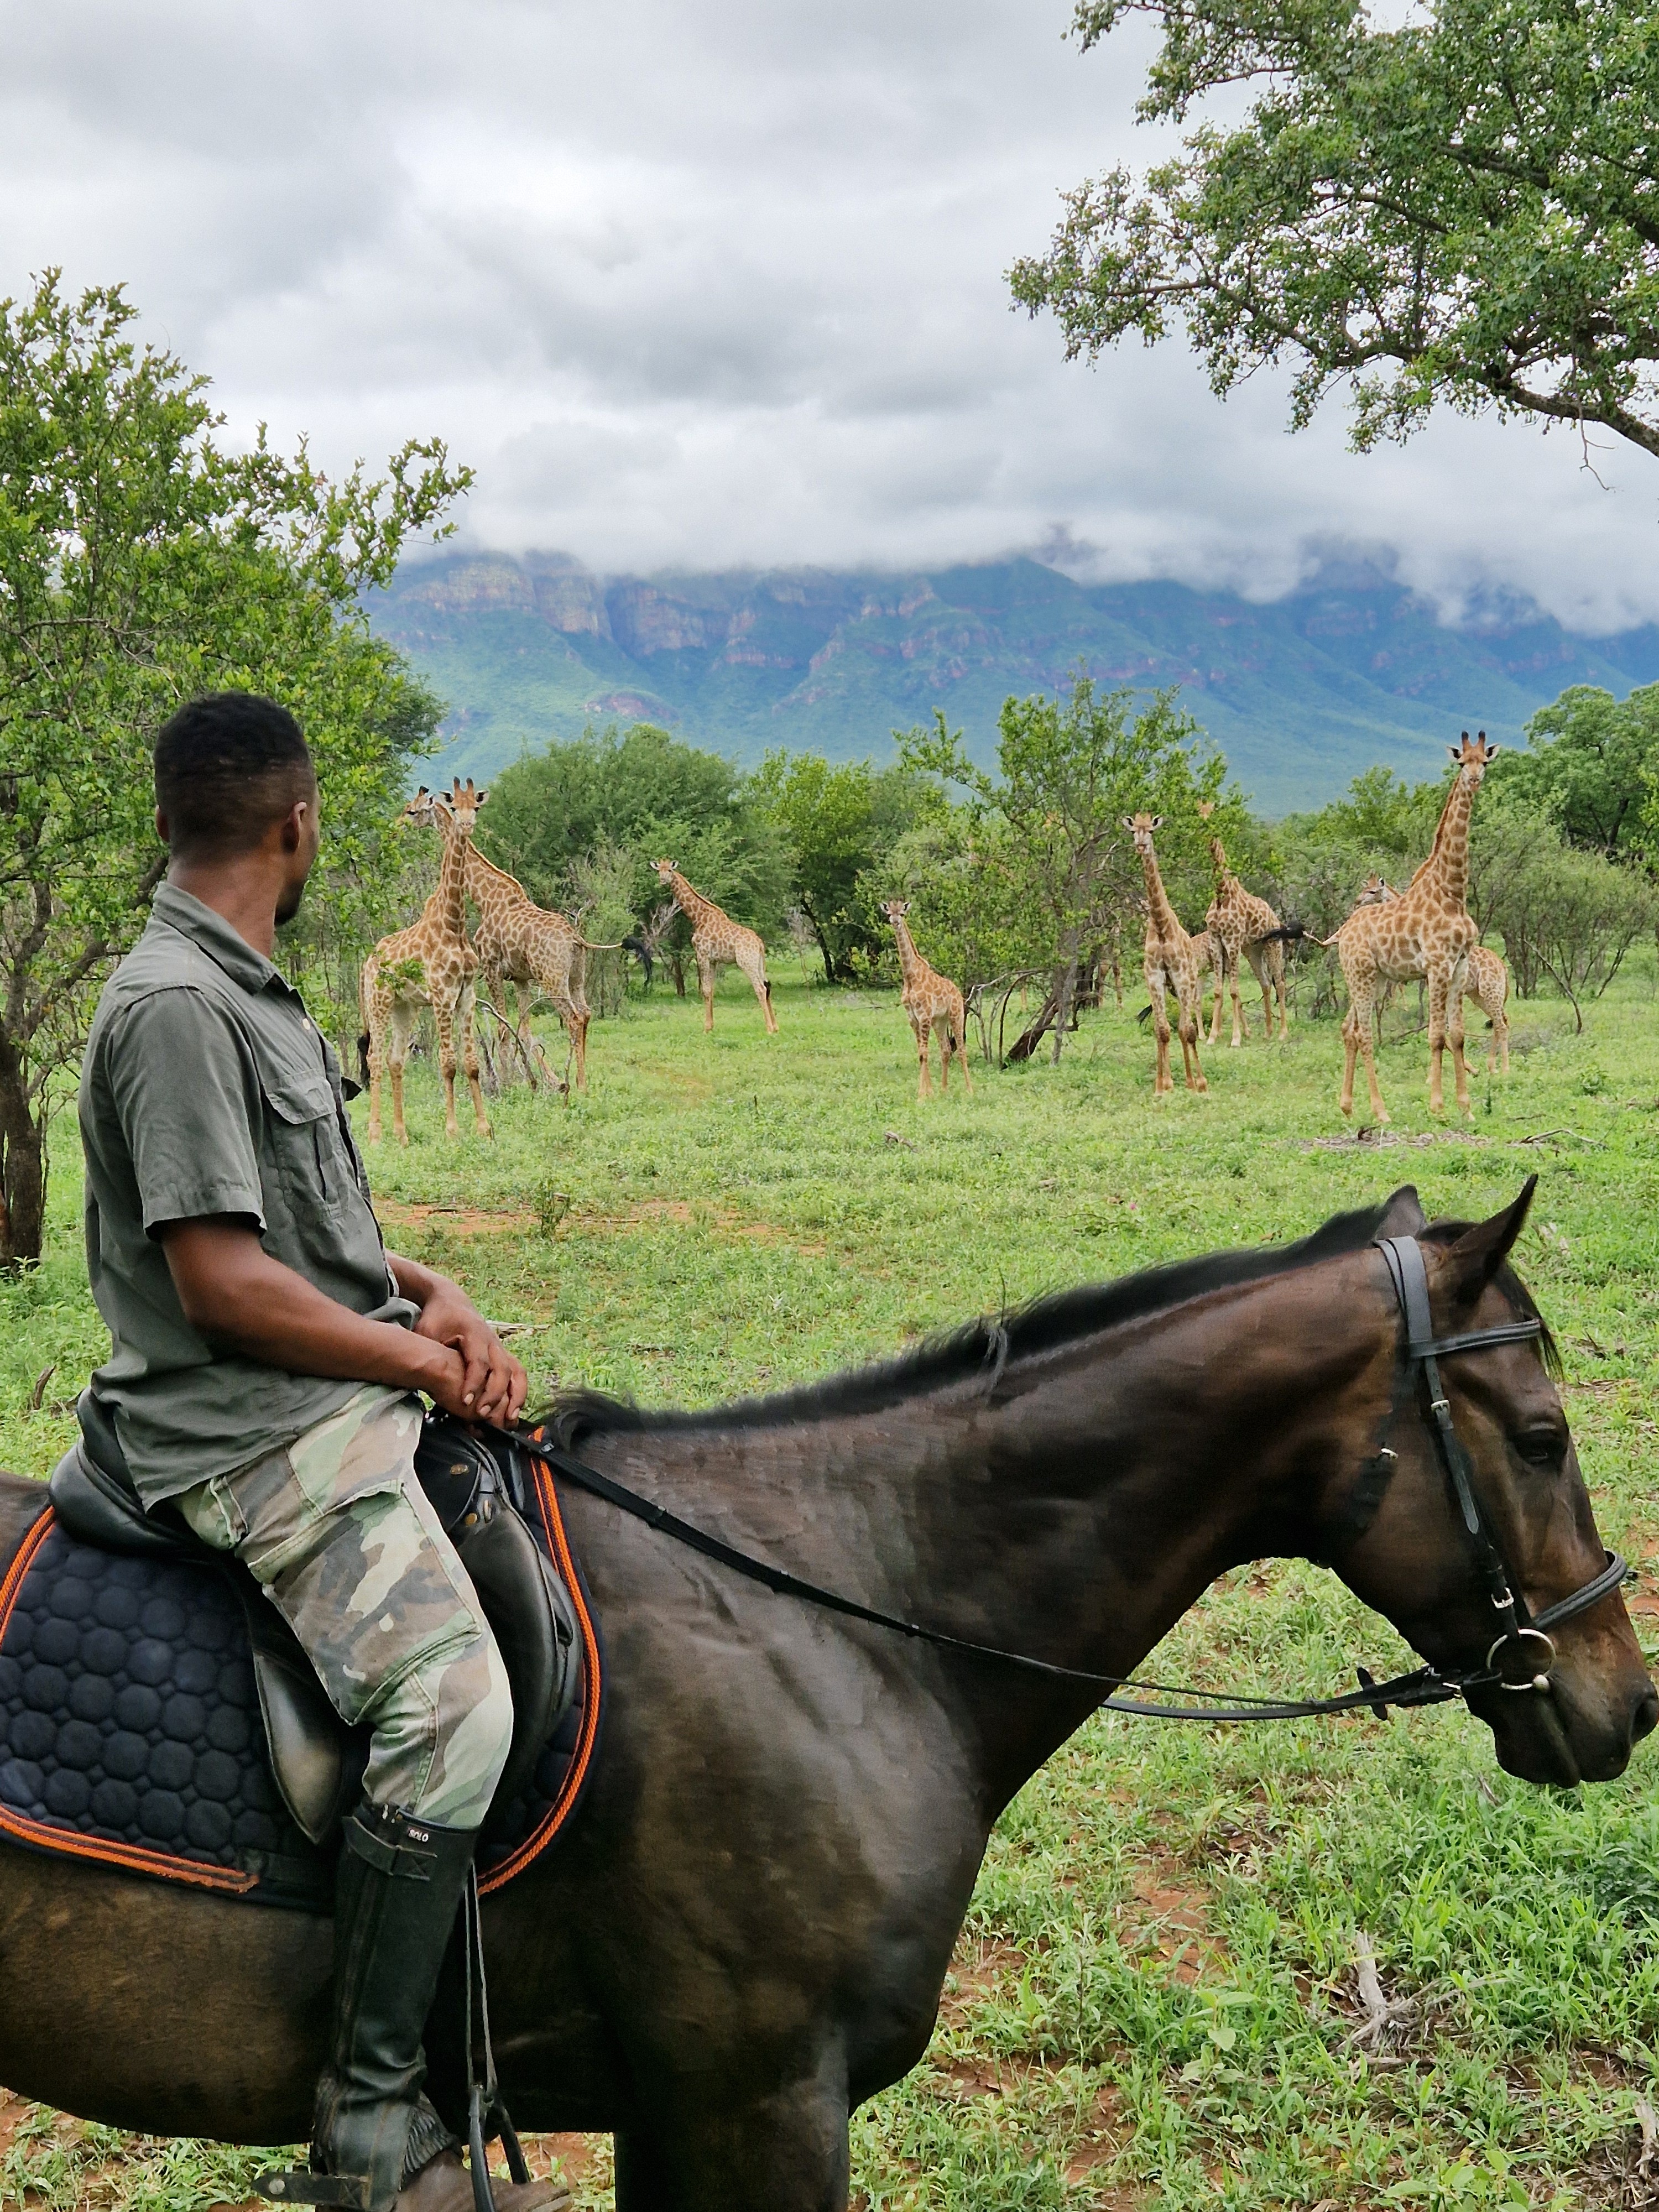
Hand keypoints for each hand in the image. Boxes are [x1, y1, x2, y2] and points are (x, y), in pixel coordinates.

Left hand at [411, 1276, 528, 1425]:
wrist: (451, 1302)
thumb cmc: (436, 1319)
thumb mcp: (425, 1331)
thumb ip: (426, 1352)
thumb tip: (418, 1378)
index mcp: (473, 1332)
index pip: (478, 1360)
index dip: (474, 1382)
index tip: (466, 1403)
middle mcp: (491, 1340)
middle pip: (502, 1368)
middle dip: (495, 1393)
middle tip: (483, 1414)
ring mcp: (500, 1347)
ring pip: (517, 1371)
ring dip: (516, 1396)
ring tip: (510, 1418)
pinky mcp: (503, 1354)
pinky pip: (518, 1374)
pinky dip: (519, 1393)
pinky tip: (514, 1412)